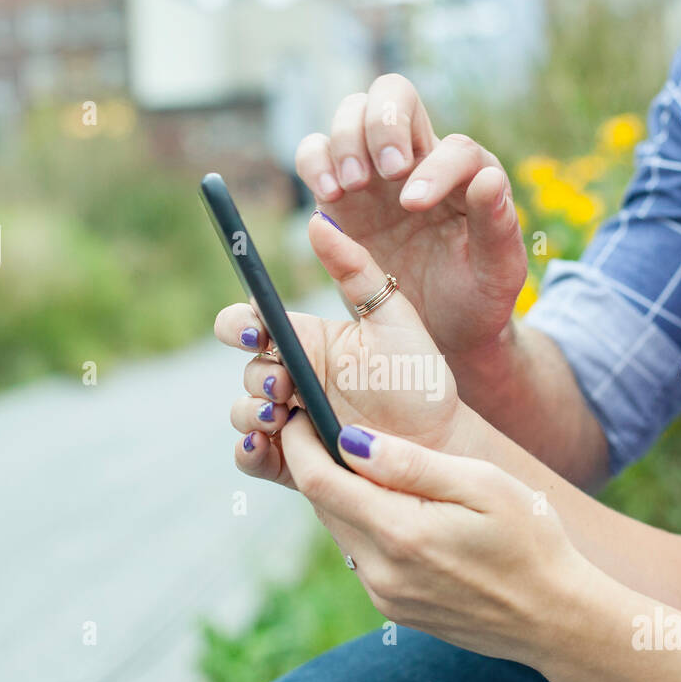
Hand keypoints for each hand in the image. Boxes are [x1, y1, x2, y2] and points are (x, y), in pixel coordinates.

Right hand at [215, 211, 474, 487]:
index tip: (254, 329)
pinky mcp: (294, 463)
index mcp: (308, 341)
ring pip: (243, 412)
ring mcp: (290, 422)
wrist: (441, 442)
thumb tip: (317, 218)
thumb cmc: (420, 378)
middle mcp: (292, 379)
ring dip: (251, 412)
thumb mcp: (392, 316)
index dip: (239, 324)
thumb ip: (355, 269)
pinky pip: (253, 458)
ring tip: (282, 416)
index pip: (252, 323)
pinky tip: (265, 446)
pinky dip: (249, 452)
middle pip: (246, 369)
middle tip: (284, 383)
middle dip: (257, 374)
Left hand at [277, 409, 585, 666]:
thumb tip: (351, 440)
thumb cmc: (532, 541)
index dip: (299, 443)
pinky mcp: (393, 609)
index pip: (319, 481)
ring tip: (366, 463)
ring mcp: (384, 595)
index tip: (297, 413)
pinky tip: (396, 508)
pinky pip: (360, 556)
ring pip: (339, 530)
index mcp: (401, 532)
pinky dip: (364, 524)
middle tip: (328, 425)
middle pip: (322, 505)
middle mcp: (381, 571)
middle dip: (318, 463)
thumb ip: (413, 464)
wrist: (555, 619)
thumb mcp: (484, 486)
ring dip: (342, 495)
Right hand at [294, 74, 529, 364]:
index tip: (414, 205)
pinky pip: (316, 152)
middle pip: (394, 95)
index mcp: (466, 174)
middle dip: (383, 122)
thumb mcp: (498, 272)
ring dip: (346, 139)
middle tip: (383, 173)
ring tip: (350, 187)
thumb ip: (498, 225)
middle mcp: (419, 160)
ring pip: (351, 113)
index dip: (434, 167)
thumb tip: (489, 177)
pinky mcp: (340, 193)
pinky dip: (314, 161)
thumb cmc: (476, 298)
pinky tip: (327, 195)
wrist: (440, 331)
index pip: (452, 146)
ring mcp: (376, 173)